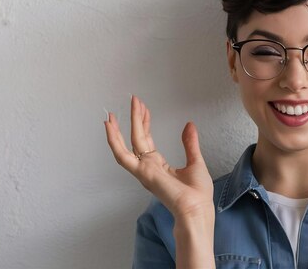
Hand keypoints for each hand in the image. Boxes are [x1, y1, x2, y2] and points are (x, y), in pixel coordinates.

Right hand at [104, 95, 213, 220]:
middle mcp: (148, 167)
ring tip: (116, 112)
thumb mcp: (195, 161)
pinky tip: (110, 126)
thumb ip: (189, 143)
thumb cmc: (197, 193)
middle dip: (135, 119)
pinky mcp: (142, 173)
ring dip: (120, 128)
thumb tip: (189, 125)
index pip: (147, 140)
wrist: (197, 208)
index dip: (145, 123)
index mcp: (159, 166)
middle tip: (134, 100)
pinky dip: (114, 141)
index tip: (144, 108)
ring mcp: (143, 170)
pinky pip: (122, 156)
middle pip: (137, 139)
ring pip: (126, 145)